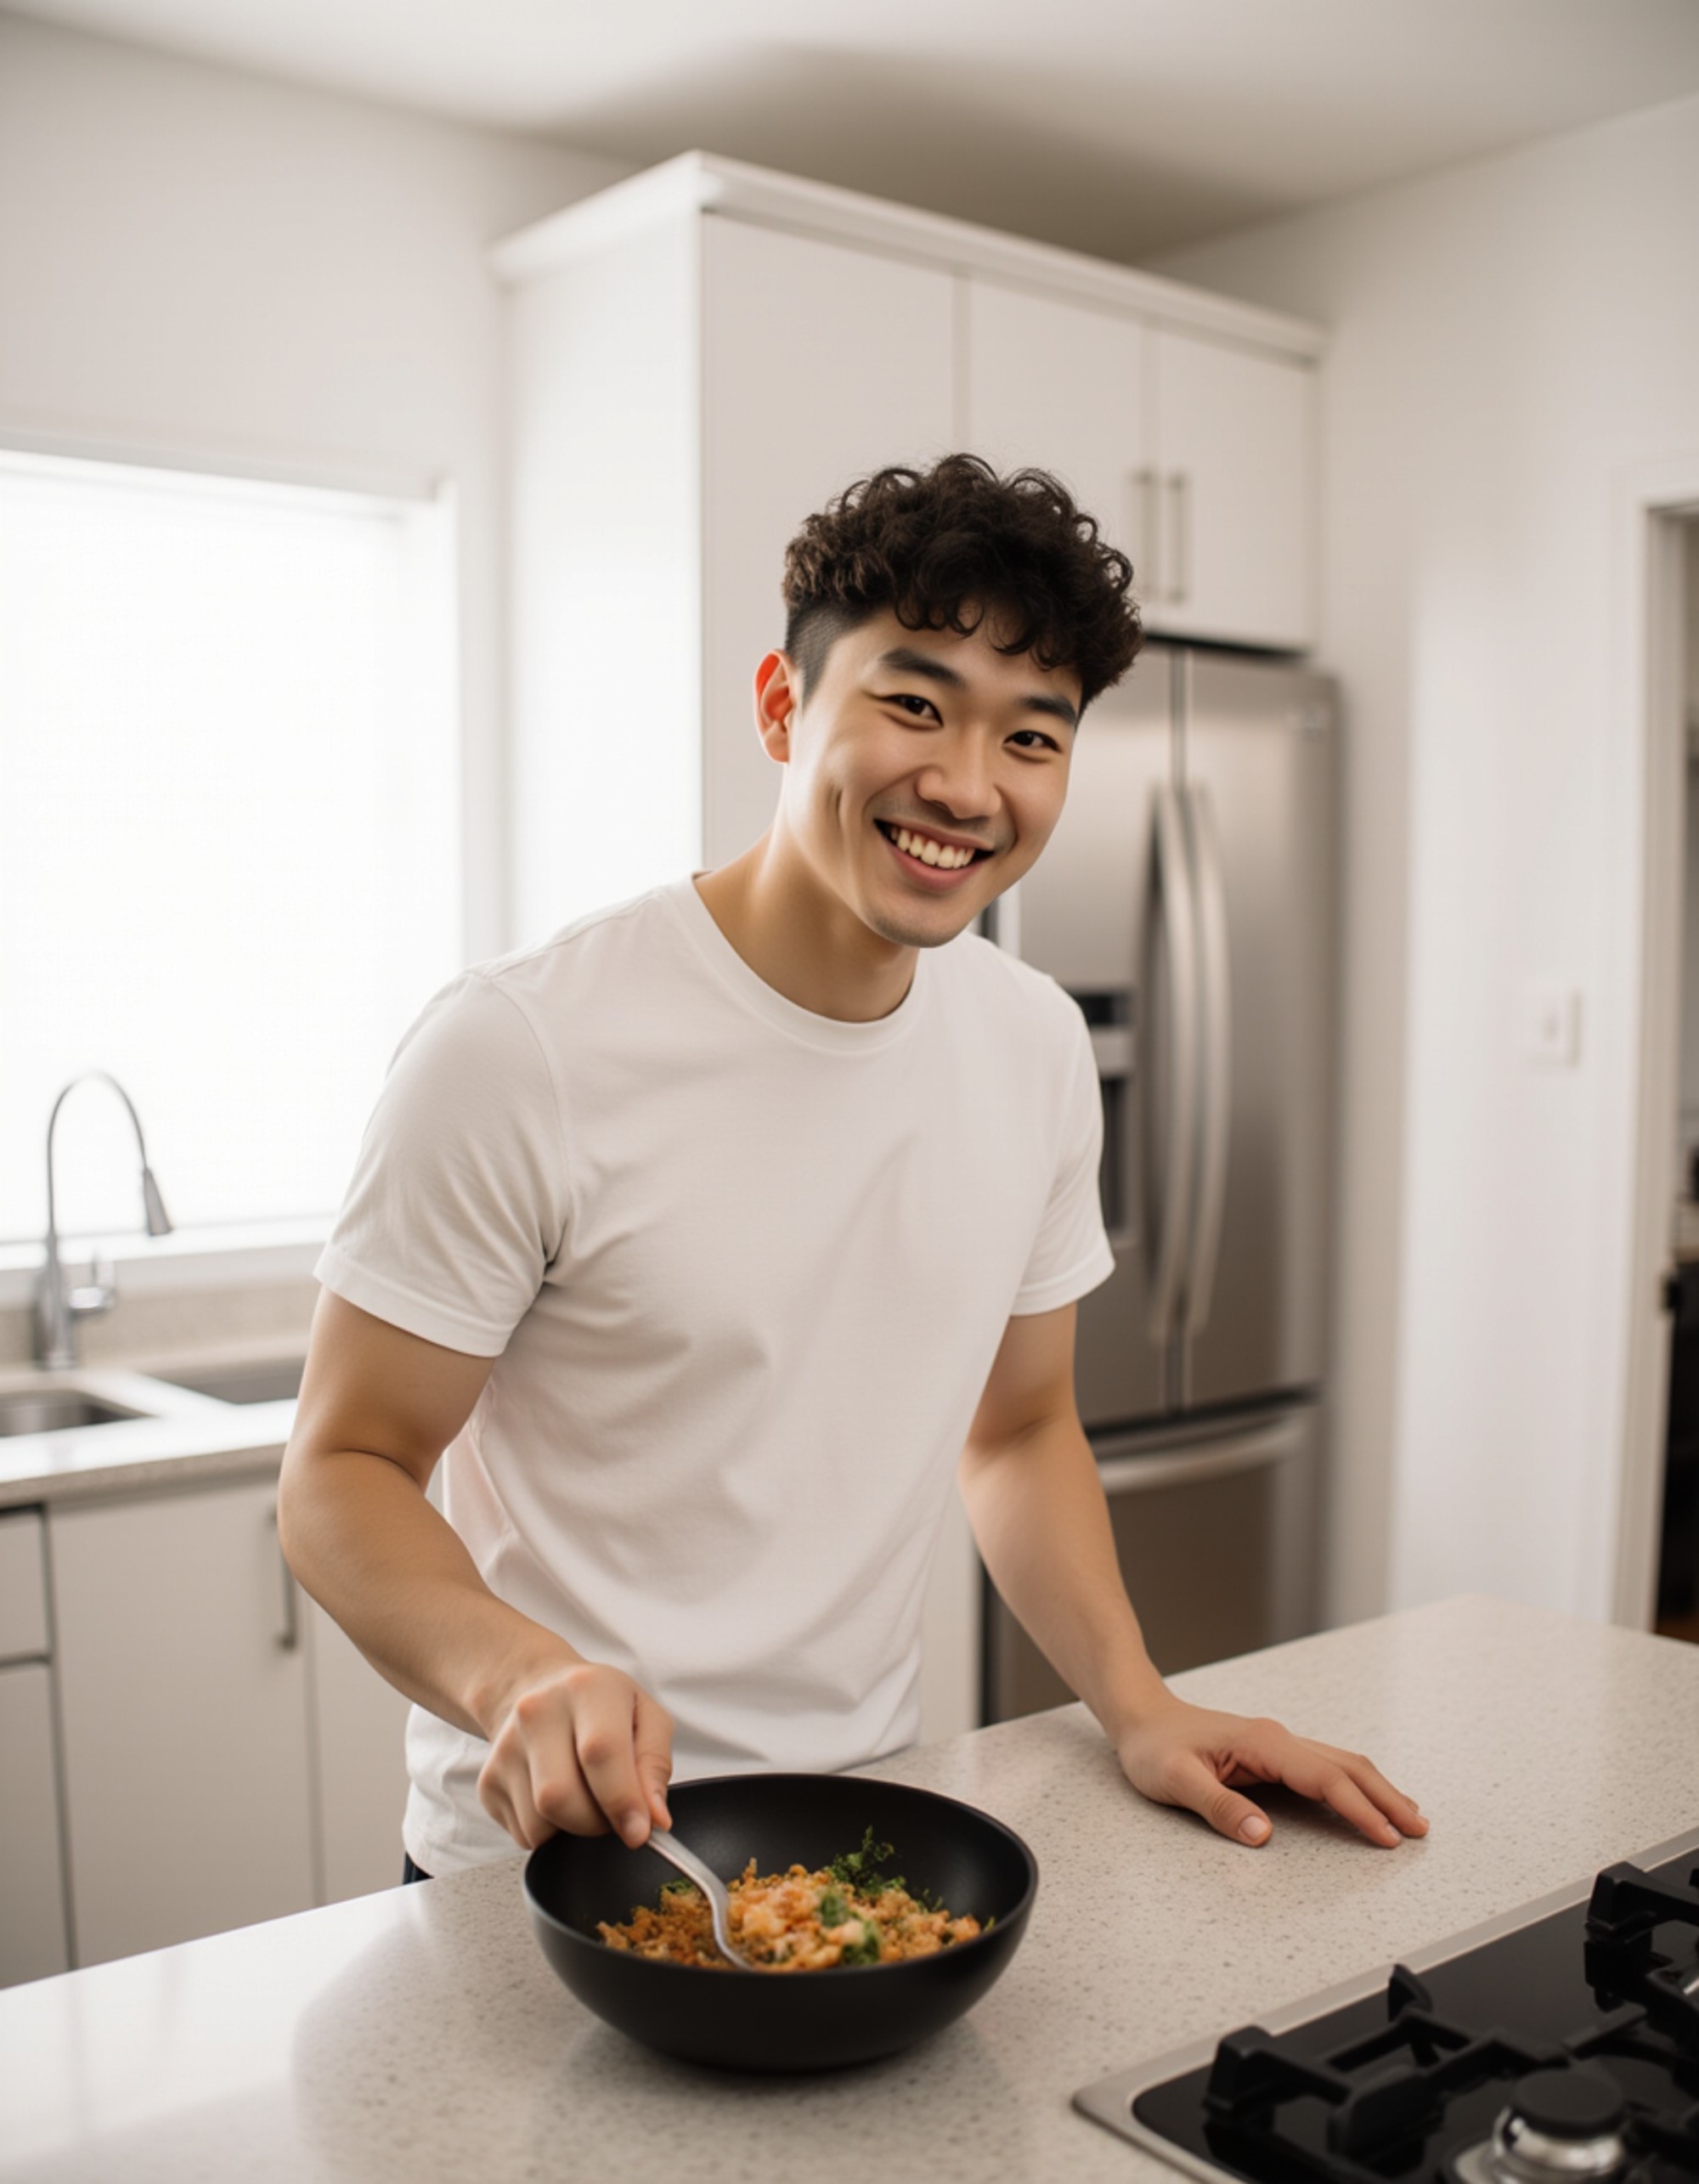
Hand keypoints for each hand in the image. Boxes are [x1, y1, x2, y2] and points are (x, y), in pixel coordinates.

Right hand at [478, 1656, 673, 1850]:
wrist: (541, 1691)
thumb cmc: (602, 1707)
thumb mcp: (646, 1718)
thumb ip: (654, 1766)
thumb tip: (654, 1819)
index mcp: (585, 1688)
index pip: (600, 1751)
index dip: (622, 1800)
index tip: (639, 1832)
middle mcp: (536, 1712)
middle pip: (561, 1797)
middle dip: (596, 1824)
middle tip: (613, 1813)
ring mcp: (505, 1748)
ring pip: (539, 1824)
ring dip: (572, 1831)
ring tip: (585, 1798)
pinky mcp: (487, 1781)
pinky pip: (522, 1835)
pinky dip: (549, 1833)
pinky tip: (558, 1800)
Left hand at [1115, 1697, 1427, 1848]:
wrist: (1141, 1717)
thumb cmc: (1154, 1747)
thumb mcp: (1174, 1780)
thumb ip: (1217, 1806)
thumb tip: (1261, 1834)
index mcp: (1262, 1743)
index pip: (1324, 1779)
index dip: (1359, 1809)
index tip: (1388, 1837)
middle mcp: (1278, 1739)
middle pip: (1346, 1767)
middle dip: (1386, 1798)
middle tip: (1420, 1830)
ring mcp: (1278, 1744)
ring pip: (1341, 1764)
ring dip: (1377, 1790)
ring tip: (1410, 1818)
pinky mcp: (1274, 1753)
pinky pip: (1326, 1768)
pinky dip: (1355, 1785)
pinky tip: (1367, 1800)